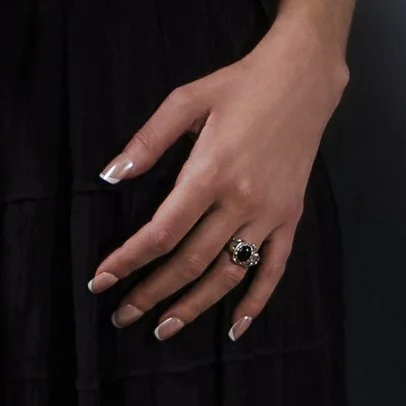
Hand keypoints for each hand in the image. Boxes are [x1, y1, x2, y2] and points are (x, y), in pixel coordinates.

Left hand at [87, 21, 348, 342]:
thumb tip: (111, 176)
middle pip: (190, 261)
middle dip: (151, 293)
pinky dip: (256, 302)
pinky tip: (234, 328)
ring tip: (162, 329)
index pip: (162, 232)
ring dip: (193, 306)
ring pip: (228, 273)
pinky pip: (274, 268)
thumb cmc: (240, 84)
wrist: (304, 76)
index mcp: (210, 172)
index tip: (102, 280)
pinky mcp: (291, 215)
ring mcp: (269, 212)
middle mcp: (240, 200)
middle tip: (121, 315)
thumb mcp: (188, 99)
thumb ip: (149, 140)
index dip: (129, 260)